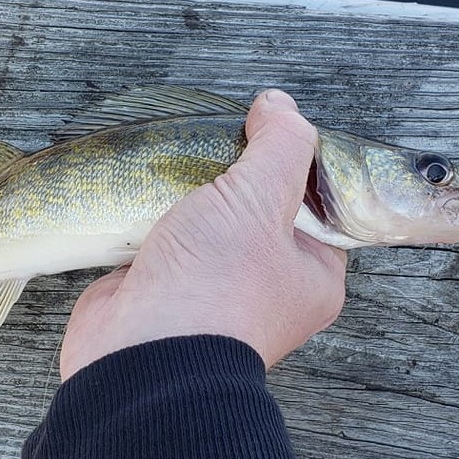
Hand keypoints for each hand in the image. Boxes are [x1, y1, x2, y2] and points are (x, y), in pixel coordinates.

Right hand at [60, 89, 346, 379]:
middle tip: (219, 141)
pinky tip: (144, 188)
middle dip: (234, 176)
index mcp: (313, 276)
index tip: (270, 133)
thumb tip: (279, 103)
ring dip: (190, 193)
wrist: (139, 355)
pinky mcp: (162, 288)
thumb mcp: (260, 198)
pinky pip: (164, 239)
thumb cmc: (217, 283)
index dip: (296, 165)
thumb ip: (279, 145)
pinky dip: (153, 215)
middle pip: (258, 211)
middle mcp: (268, 288)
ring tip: (179, 158)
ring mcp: (211, 290)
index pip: (319, 207)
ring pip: (208, 223)